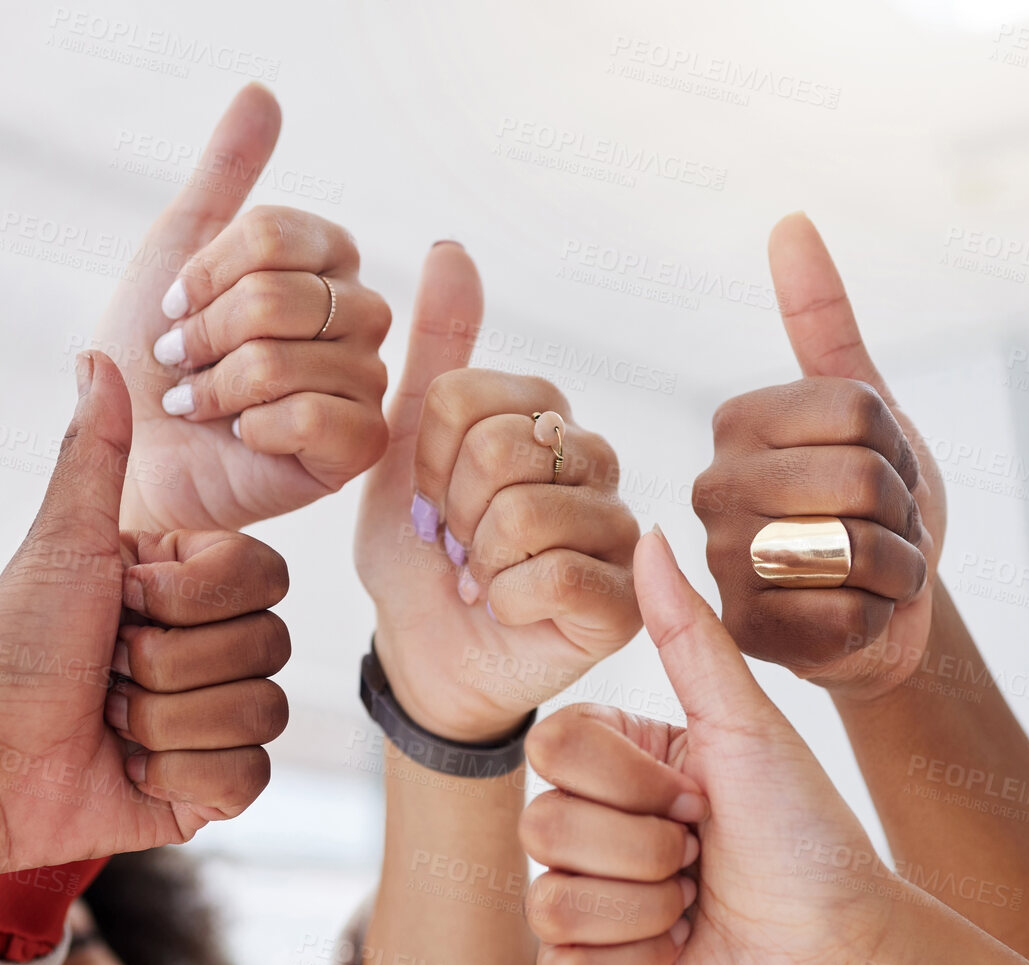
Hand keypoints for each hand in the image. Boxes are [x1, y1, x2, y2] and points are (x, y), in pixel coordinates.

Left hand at [0, 352, 289, 873]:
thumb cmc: (15, 646)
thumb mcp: (61, 542)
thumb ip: (96, 453)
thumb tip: (98, 354)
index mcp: (193, 584)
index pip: (265, 576)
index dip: (190, 597)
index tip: (121, 601)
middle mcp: (218, 644)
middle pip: (269, 644)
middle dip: (166, 665)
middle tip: (104, 669)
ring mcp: (223, 717)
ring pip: (262, 711)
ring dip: (164, 722)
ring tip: (110, 722)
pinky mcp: (218, 786)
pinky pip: (249, 774)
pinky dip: (180, 775)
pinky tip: (132, 769)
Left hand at [96, 83, 391, 533]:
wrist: (136, 459)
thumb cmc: (155, 364)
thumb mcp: (178, 254)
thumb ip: (224, 176)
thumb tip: (262, 93)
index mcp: (326, 266)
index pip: (284, 234)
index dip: (213, 269)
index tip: (174, 304)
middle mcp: (357, 320)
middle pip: (291, 296)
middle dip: (212, 334)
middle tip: (180, 363)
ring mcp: (364, 385)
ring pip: (299, 359)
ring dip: (224, 384)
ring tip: (200, 402)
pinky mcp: (358, 449)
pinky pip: (322, 416)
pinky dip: (260, 424)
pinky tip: (242, 435)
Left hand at [354, 243, 640, 741]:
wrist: (424, 653)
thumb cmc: (419, 555)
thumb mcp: (403, 449)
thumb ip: (434, 353)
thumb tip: (451, 247)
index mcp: (543, 415)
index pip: (465, 398)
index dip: (426, 459)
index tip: (429, 497)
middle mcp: (593, 462)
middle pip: (499, 449)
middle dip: (452, 511)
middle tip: (455, 543)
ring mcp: (618, 531)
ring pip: (528, 513)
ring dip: (479, 559)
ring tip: (480, 575)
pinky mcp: (626, 602)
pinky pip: (555, 577)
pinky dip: (505, 600)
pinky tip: (506, 608)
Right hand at [519, 528, 892, 964]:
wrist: (845, 955)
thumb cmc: (807, 836)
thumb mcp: (748, 728)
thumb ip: (687, 634)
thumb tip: (646, 533)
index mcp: (614, 766)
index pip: (554, 748)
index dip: (632, 778)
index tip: (699, 793)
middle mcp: (586, 832)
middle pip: (543, 825)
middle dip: (647, 848)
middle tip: (702, 856)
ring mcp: (581, 910)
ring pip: (551, 901)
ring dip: (647, 910)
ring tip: (695, 908)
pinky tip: (676, 958)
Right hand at [692, 214, 945, 698]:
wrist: (887, 605)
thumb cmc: (876, 505)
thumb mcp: (868, 408)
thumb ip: (823, 319)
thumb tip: (790, 220)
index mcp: (737, 423)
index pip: (857, 411)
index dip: (897, 446)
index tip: (880, 466)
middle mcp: (712, 489)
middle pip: (859, 480)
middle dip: (902, 510)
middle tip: (883, 526)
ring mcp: (724, 564)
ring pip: (853, 549)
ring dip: (896, 565)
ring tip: (871, 569)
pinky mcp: (748, 632)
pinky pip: (844, 613)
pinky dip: (877, 617)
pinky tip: (856, 615)